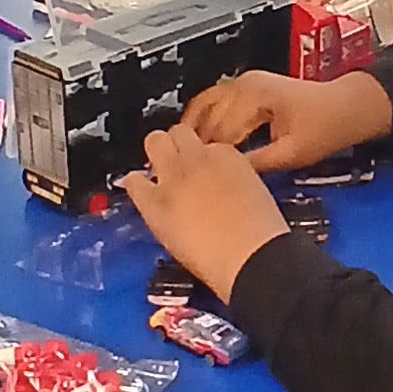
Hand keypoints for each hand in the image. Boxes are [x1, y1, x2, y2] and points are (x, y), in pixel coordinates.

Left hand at [122, 126, 290, 304]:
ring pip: (154, 142)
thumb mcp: (255, 196)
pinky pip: (133, 181)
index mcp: (228, 156)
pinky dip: (134, 184)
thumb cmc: (259, 237)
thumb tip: (222, 191)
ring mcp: (174, 177)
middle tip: (175, 167)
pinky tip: (140, 193)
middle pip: (178, 133)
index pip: (207, 144)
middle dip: (175, 147)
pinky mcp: (154, 202)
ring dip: (155, 156)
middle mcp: (199, 158)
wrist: (249, 258)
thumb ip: (234, 185)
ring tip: (157, 176)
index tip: (203, 174)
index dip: (203, 161)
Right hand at [181, 69, 392, 173]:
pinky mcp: (246, 87)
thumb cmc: (326, 128)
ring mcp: (243, 83)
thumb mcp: (291, 154)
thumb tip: (225, 176)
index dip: (204, 156)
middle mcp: (243, 84)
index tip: (191, 178)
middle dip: (193, 143)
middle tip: (179, 172)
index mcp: (253, 97)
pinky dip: (203, 120)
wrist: (346, 106)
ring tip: (181, 158)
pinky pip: (214, 102)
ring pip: (204, 106)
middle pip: (205, 116)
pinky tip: (197, 142)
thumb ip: (256, 164)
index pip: (218, 130)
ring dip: (192, 129)